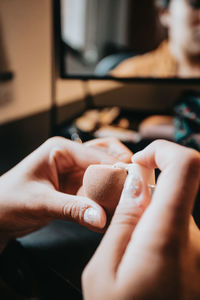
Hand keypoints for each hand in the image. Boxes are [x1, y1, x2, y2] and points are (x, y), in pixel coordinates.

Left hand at [0, 137, 131, 251]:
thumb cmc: (8, 200)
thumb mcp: (40, 202)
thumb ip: (72, 209)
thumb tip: (100, 217)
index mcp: (61, 150)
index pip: (97, 156)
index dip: (117, 170)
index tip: (132, 187)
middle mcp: (71, 158)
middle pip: (106, 160)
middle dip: (121, 175)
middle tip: (134, 191)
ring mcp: (74, 174)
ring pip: (104, 176)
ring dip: (114, 189)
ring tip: (126, 203)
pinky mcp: (75, 189)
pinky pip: (97, 192)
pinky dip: (105, 201)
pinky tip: (111, 213)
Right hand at [82, 140, 199, 299]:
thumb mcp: (105, 271)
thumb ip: (123, 221)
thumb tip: (137, 181)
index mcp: (167, 238)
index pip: (187, 167)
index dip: (164, 150)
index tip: (140, 160)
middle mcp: (195, 240)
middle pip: (175, 188)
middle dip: (145, 192)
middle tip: (121, 218)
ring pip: (173, 209)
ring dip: (149, 216)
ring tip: (129, 251)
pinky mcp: (199, 257)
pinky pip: (178, 228)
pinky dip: (157, 230)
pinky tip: (143, 260)